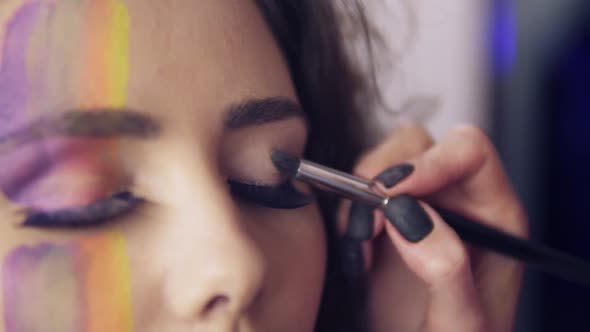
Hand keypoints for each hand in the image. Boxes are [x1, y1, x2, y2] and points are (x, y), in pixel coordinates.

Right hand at [339, 124, 527, 331]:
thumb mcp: (461, 325)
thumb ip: (446, 271)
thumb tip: (410, 215)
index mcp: (494, 218)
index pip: (471, 153)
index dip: (432, 161)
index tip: (393, 191)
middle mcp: (458, 204)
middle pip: (421, 145)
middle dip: (385, 175)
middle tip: (368, 223)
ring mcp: (419, 209)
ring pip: (385, 160)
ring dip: (361, 194)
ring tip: (360, 244)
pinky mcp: (386, 221)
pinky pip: (360, 188)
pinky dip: (348, 209)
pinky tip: (355, 249)